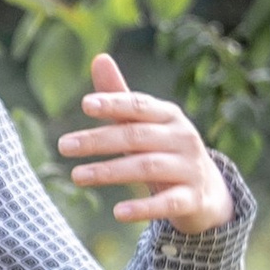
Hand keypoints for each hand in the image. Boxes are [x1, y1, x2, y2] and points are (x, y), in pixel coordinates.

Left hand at [58, 53, 233, 236]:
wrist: (206, 193)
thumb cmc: (164, 152)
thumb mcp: (144, 125)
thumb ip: (120, 98)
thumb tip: (99, 57)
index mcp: (168, 117)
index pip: (139, 106)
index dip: (114, 103)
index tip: (85, 104)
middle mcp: (182, 138)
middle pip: (137, 136)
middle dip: (100, 139)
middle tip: (63, 145)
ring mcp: (189, 168)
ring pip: (147, 167)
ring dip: (110, 171)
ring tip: (77, 176)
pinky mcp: (191, 199)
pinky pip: (167, 203)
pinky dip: (143, 207)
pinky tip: (117, 212)